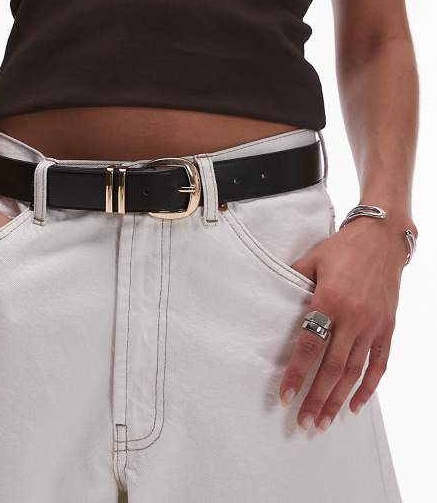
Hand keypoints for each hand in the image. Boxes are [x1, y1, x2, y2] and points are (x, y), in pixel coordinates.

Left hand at [277, 215, 416, 432]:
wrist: (383, 238)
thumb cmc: (344, 247)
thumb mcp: (313, 259)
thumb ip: (295, 282)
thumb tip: (275, 300)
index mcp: (330, 301)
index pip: (309, 346)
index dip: (297, 374)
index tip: (286, 397)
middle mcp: (353, 318)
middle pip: (332, 368)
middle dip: (317, 399)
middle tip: (305, 423)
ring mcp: (373, 325)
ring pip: (355, 372)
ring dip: (339, 400)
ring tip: (325, 422)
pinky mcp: (387, 327)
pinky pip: (379, 363)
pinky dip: (369, 387)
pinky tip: (356, 405)